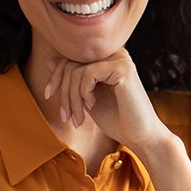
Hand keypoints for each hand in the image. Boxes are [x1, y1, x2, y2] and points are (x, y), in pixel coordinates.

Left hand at [43, 50, 169, 149]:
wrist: (140, 136)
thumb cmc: (117, 120)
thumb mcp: (87, 98)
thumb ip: (73, 80)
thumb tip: (50, 60)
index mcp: (107, 58)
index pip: (71, 57)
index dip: (56, 76)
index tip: (50, 95)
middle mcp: (114, 53)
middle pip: (71, 62)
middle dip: (63, 92)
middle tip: (66, 116)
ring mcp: (119, 58)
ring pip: (77, 70)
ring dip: (72, 99)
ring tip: (77, 119)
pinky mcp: (122, 68)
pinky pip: (87, 74)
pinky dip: (83, 93)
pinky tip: (92, 105)